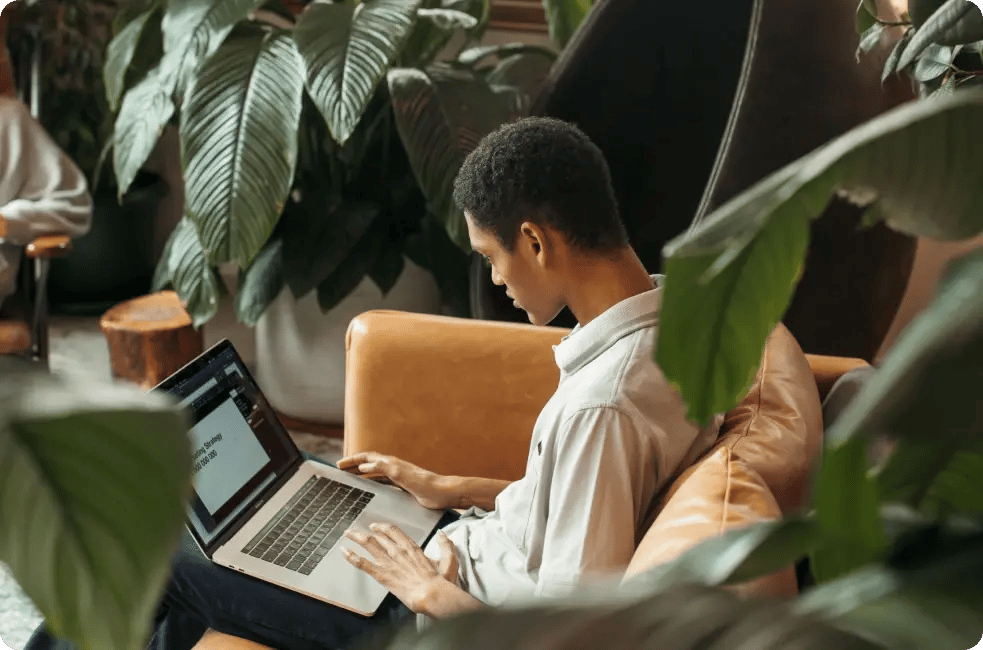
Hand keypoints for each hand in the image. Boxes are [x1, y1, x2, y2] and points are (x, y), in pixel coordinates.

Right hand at [337, 452, 452, 509]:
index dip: (352, 460)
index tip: (339, 464)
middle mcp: (393, 467)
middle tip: (340, 470)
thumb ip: (382, 469)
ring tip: (350, 478)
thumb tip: (364, 466)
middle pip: (369, 463)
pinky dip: (372, 483)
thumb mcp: (401, 475)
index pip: (367, 457)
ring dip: (361, 474)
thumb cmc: (425, 484)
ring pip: (375, 473)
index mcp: (391, 463)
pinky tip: (369, 489)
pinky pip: (382, 482)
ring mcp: (398, 477)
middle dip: (354, 465)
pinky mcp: (403, 486)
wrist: (443, 493)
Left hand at [342, 523, 458, 613]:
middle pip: (377, 535)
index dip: (382, 527)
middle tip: (357, 531)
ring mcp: (388, 561)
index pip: (393, 530)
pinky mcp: (382, 574)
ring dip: (356, 537)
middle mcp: (398, 550)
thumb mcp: (449, 560)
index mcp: (411, 547)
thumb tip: (443, 535)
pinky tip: (344, 551)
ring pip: (368, 544)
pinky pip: (363, 563)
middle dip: (365, 531)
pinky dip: (352, 556)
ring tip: (347, 534)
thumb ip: (446, 545)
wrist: (431, 594)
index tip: (375, 526)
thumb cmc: (440, 582)